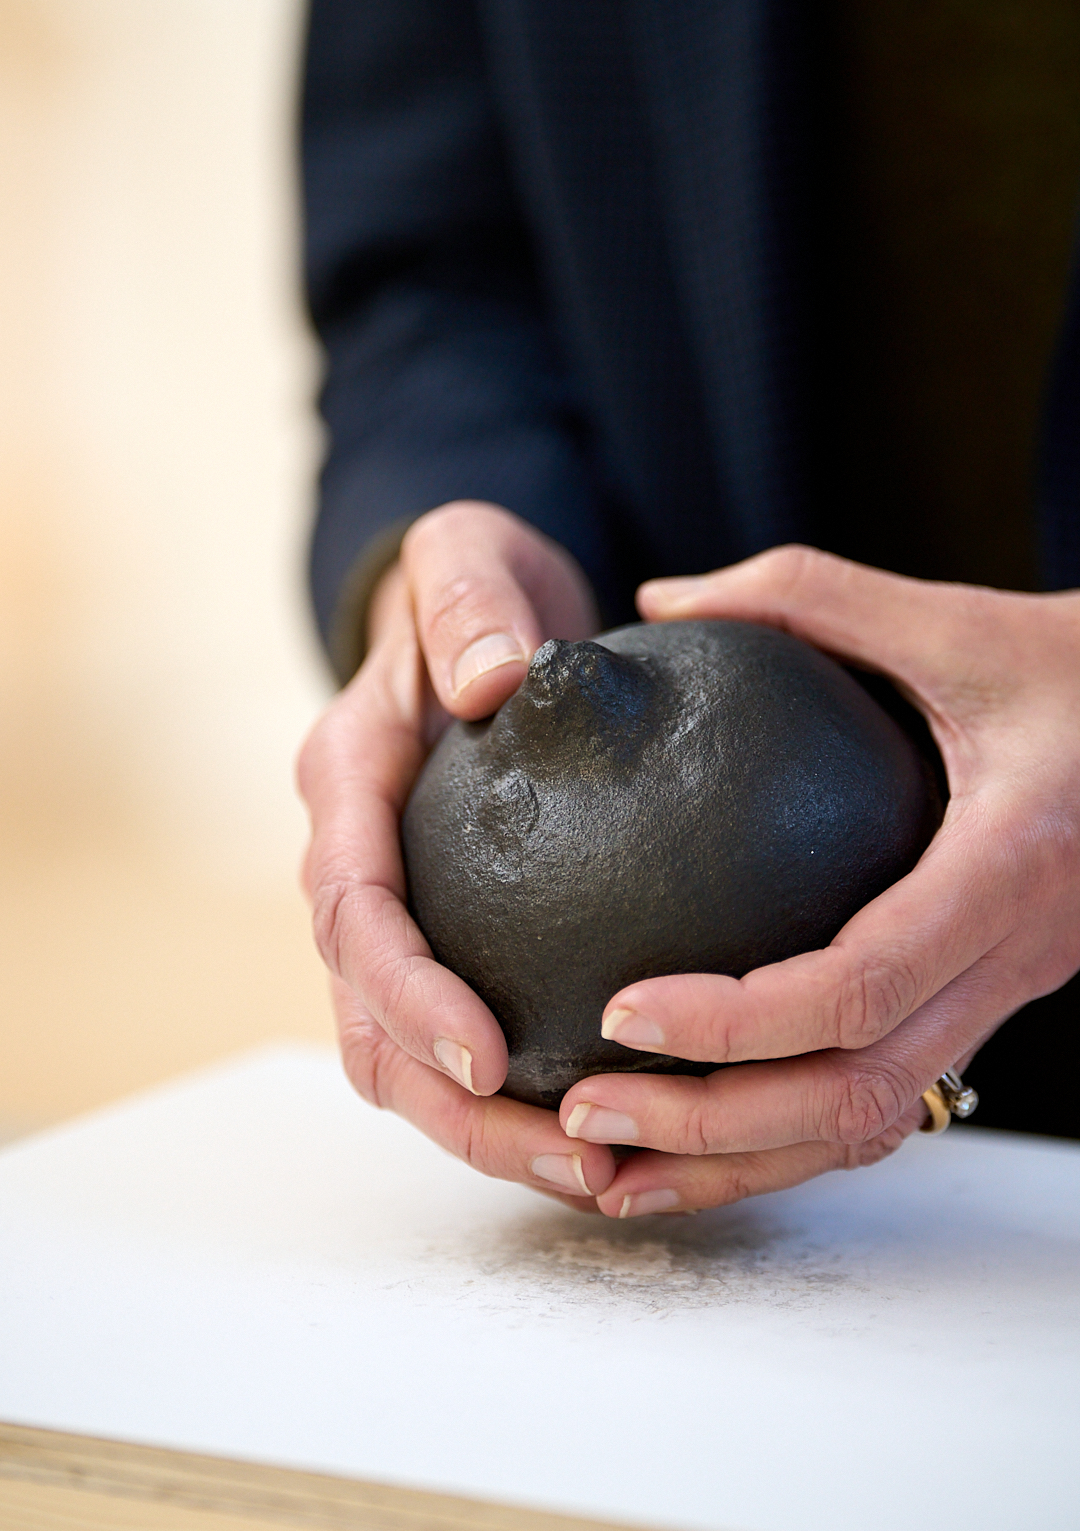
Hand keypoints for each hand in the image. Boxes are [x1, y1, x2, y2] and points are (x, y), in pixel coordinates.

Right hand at [298, 501, 615, 1207]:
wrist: (469, 614)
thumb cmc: (468, 583)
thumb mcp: (466, 555)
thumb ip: (469, 601)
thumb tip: (492, 678)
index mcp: (347, 785)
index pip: (354, 913)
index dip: (408, 996)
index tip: (487, 1058)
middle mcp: (356, 864)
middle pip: (371, 1027)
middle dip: (457, 1113)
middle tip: (577, 1159)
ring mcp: (402, 910)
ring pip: (411, 1060)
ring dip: (493, 1134)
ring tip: (607, 1175)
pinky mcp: (454, 932)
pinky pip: (466, 1036)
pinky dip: (526, 1097)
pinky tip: (621, 1124)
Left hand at [557, 546, 1079, 1216]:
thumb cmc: (1075, 669)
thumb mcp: (954, 620)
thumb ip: (806, 595)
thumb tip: (659, 599)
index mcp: (1005, 866)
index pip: (861, 985)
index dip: (734, 1019)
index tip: (619, 1011)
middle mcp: (1013, 957)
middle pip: (858, 1094)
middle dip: (713, 1124)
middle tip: (585, 1114)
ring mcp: (1006, 996)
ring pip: (873, 1124)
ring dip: (742, 1159)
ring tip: (613, 1166)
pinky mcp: (987, 1003)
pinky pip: (889, 1099)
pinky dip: (789, 1138)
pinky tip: (699, 1137)